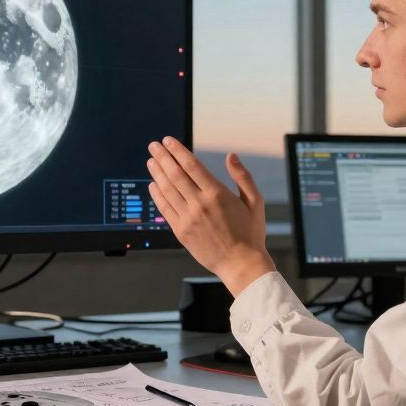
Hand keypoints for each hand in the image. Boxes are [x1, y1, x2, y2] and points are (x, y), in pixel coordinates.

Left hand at [146, 137, 274, 296]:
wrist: (241, 264)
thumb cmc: (250, 233)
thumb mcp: (255, 201)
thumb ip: (242, 176)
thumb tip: (231, 156)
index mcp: (216, 194)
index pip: (191, 165)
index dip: (177, 151)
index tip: (168, 141)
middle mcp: (199, 204)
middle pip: (175, 174)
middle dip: (162, 157)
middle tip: (153, 146)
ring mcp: (188, 218)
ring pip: (167, 190)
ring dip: (157, 173)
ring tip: (151, 161)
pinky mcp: (181, 231)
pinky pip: (164, 209)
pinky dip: (157, 195)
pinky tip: (153, 185)